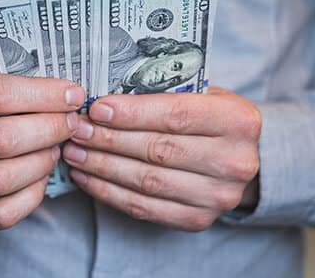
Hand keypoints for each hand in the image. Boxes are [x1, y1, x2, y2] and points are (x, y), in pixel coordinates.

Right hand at [0, 74, 83, 231]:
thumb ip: (7, 88)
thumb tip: (67, 94)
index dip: (44, 95)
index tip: (73, 95)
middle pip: (5, 138)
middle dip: (51, 129)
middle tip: (71, 124)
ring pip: (5, 178)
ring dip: (42, 162)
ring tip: (54, 149)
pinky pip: (4, 212)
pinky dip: (33, 194)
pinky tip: (39, 177)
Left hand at [63, 87, 259, 230]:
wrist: (237, 159)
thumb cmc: (210, 119)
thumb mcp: (203, 95)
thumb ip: (164, 94)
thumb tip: (104, 99)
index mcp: (239, 121)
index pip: (177, 116)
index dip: (132, 113)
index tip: (97, 109)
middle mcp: (235, 162)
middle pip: (158, 150)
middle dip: (110, 139)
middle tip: (77, 129)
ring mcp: (218, 196)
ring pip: (147, 181)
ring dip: (103, 166)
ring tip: (75, 152)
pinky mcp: (197, 220)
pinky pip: (143, 207)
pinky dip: (109, 192)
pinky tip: (87, 177)